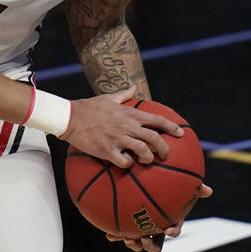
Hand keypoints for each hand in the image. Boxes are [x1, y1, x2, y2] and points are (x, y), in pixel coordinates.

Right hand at [62, 85, 182, 167]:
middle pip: (154, 138)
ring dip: (148, 158)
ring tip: (146, 161)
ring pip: (143, 151)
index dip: (171, 127)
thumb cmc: (89, 107)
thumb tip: (134, 87)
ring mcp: (117, 138)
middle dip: (164, 148)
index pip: (156, 119)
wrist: (69, 117)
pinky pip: (124, 161)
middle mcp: (126, 126)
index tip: (180, 134)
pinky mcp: (107, 150)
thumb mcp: (108, 98)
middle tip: (165, 154)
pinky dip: (129, 165)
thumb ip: (124, 95)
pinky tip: (126, 164)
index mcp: (129, 113)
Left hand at [107, 183, 212, 251]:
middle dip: (150, 245)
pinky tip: (110, 235)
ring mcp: (140, 228)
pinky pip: (122, 234)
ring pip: (138, 242)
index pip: (174, 229)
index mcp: (168, 221)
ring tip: (127, 238)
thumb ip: (192, 188)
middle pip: (155, 243)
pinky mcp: (126, 226)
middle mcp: (155, 228)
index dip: (173, 231)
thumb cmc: (165, 186)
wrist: (143, 185)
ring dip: (133, 243)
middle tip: (144, 239)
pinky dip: (116, 236)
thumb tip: (209, 190)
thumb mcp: (177, 185)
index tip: (170, 230)